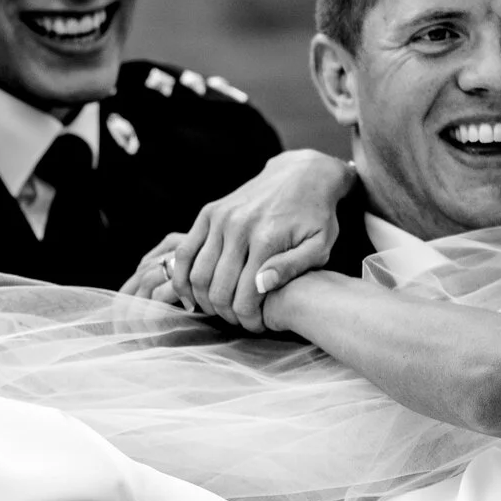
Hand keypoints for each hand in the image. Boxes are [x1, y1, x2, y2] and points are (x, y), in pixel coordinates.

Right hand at [128, 150, 353, 330]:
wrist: (302, 175)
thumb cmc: (316, 216)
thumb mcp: (319, 245)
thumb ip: (291, 268)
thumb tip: (261, 286)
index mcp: (267, 239)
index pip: (245, 297)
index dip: (248, 319)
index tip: (257, 326)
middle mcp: (239, 227)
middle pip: (218, 289)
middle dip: (227, 314)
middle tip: (239, 320)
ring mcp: (220, 218)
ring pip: (197, 275)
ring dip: (204, 300)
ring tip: (220, 309)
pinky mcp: (209, 212)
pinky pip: (184, 252)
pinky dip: (182, 277)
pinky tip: (191, 294)